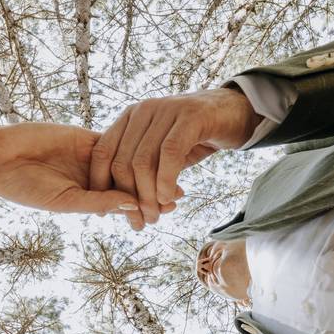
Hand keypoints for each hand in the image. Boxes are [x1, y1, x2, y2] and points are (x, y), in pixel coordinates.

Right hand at [0, 122, 177, 217]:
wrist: (0, 158)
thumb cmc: (26, 188)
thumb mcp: (64, 201)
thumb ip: (98, 201)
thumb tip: (131, 204)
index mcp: (88, 200)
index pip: (122, 205)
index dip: (144, 207)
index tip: (166, 210)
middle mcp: (94, 181)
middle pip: (131, 185)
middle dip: (154, 190)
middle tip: (178, 196)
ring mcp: (93, 159)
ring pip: (128, 163)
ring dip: (150, 169)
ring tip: (175, 174)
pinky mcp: (88, 138)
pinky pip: (116, 141)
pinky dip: (135, 145)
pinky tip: (157, 146)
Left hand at [89, 88, 261, 229]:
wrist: (233, 113)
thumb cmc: (194, 137)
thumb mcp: (161, 153)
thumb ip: (141, 171)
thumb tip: (120, 205)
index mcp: (129, 118)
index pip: (102, 153)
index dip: (100, 185)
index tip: (105, 212)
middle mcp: (143, 111)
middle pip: (122, 162)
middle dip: (128, 198)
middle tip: (141, 222)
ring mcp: (166, 111)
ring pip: (143, 161)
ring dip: (148, 196)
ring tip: (156, 216)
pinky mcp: (190, 117)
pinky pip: (170, 154)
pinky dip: (166, 181)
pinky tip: (168, 199)